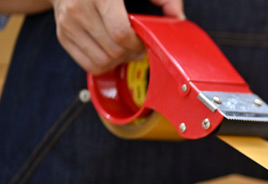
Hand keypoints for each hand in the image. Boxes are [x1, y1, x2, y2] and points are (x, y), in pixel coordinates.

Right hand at [51, 0, 184, 74]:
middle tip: (138, 46)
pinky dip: (105, 64)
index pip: (121, 34)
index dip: (138, 44)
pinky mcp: (62, 35)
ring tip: (125, 48)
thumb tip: (178, 18)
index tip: (144, 40)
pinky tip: (112, 51)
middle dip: (132, 53)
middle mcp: (78, 8)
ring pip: (101, 61)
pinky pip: (89, 65)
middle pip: (114, 50)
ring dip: (119, 61)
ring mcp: (67, 23)